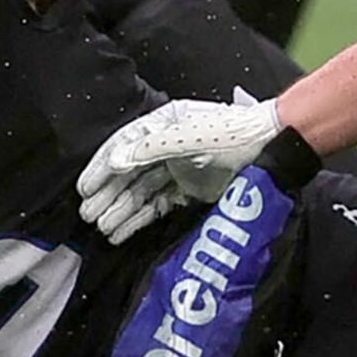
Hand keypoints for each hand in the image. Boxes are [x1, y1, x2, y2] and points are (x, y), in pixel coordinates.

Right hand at [77, 90, 281, 243]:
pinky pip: (158, 205)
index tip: (84, 188)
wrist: (272, 147)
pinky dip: (140, 218)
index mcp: (163, 124)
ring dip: (121, 209)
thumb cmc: (232, 134)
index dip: (102, 167)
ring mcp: (178, 169)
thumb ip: (151, 149)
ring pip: (141, 191)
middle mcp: (166, 146)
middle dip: (108, 193)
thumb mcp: (189, 137)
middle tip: (87, 215)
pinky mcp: (191, 190)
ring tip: (102, 227)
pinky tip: (122, 232)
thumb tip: (115, 162)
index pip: (124, 146)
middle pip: (129, 172)